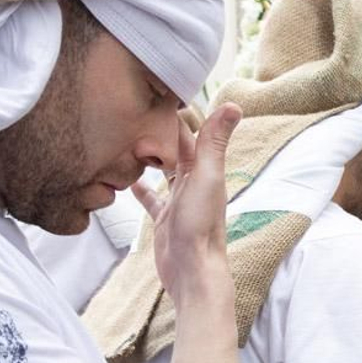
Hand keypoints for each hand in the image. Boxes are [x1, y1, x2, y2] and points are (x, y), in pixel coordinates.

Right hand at [133, 102, 239, 308]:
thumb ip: (215, 142)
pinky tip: (128, 180)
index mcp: (205, 170)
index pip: (190, 134)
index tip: (161, 91)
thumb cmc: (202, 226)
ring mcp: (178, 202)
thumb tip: (233, 105)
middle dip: (161, 132)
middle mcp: (194, 184)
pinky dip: (141, 188)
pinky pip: (151, 199)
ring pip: (163, 172)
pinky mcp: (164, 219)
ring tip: (130, 139)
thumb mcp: (208, 176)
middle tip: (138, 110)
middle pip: (176, 151)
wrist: (193, 270)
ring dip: (151, 157)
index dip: (177, 115)